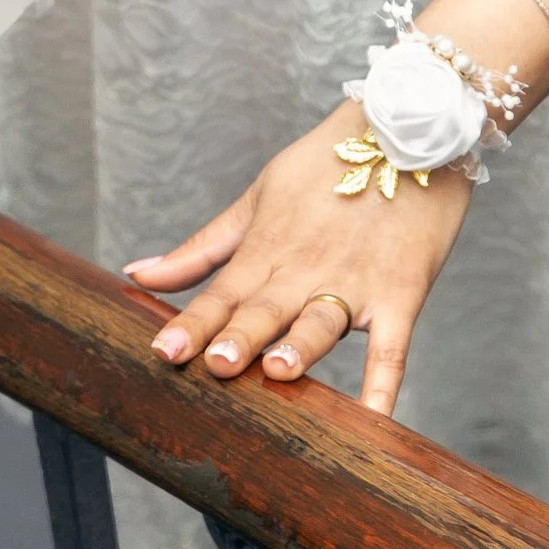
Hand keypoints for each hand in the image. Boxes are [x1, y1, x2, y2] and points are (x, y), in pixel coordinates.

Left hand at [126, 104, 472, 417]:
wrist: (410, 128)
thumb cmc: (328, 164)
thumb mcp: (258, 197)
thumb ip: (202, 247)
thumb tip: (137, 275)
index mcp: (268, 248)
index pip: (222, 294)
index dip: (192, 325)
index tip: (161, 354)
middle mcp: (306, 268)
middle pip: (268, 309)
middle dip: (241, 337)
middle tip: (217, 365)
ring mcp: (355, 281)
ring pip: (324, 320)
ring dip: (303, 344)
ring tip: (282, 368)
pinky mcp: (401, 291)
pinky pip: (393, 346)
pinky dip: (384, 383)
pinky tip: (374, 420)